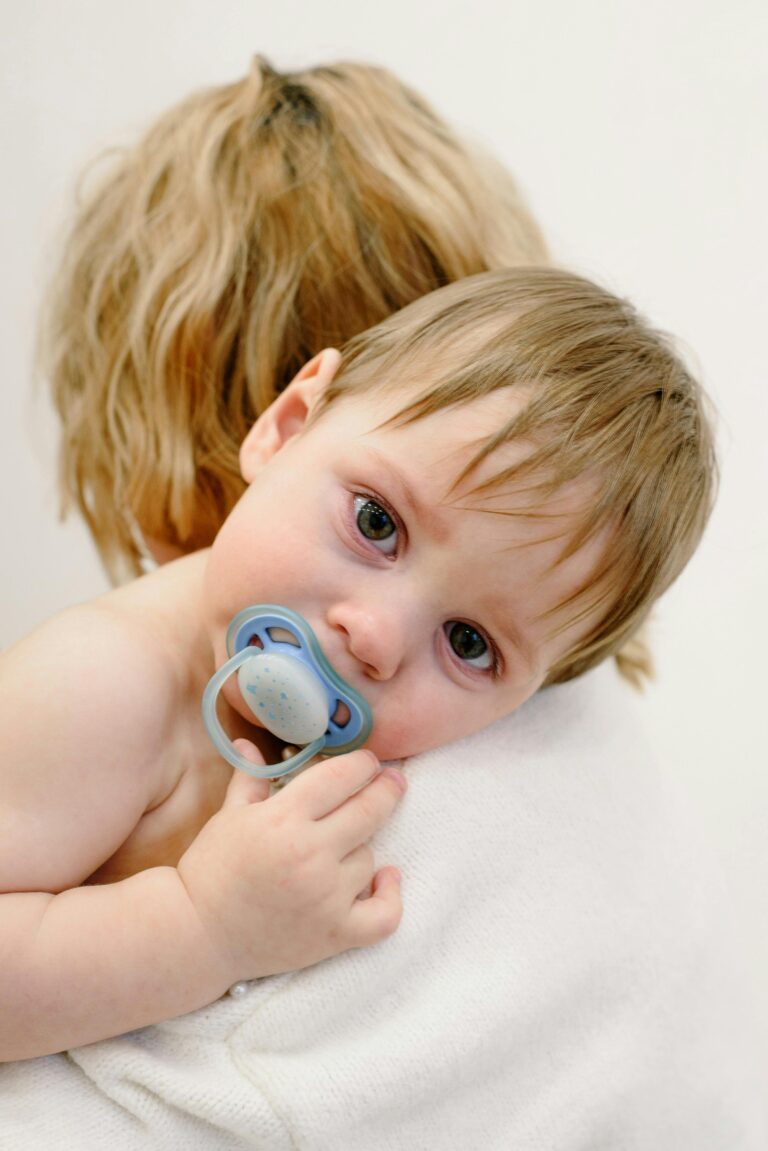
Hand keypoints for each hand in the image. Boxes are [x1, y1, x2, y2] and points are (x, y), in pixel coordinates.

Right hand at [176, 746, 405, 984]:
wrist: (196, 936)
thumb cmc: (211, 870)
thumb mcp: (229, 817)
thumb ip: (249, 777)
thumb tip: (249, 742)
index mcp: (283, 819)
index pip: (341, 777)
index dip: (362, 764)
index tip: (369, 761)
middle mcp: (310, 854)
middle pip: (369, 810)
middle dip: (387, 789)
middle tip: (392, 780)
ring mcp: (326, 897)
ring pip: (370, 857)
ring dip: (361, 848)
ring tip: (341, 848)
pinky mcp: (334, 934)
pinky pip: (384, 915)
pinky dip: (390, 897)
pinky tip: (386, 878)